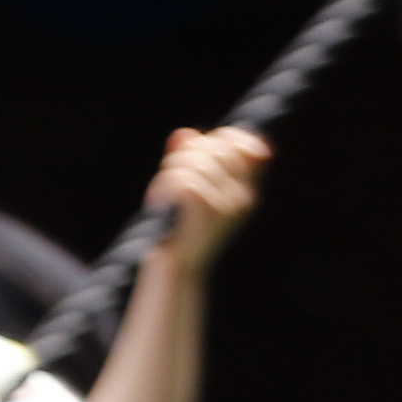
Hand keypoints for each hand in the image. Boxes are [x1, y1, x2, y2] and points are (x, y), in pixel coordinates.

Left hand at [149, 125, 269, 270]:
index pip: (245, 147)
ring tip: (160, 193)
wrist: (175, 268)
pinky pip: (185, 182)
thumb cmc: (178, 228)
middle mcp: (243, 196)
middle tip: (167, 176)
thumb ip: (187, 158)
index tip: (198, 144)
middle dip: (183, 155)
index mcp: (245, 190)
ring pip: (195, 163)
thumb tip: (183, 134)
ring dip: (168, 173)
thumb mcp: (185, 189)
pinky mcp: (210, 213)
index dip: (223, 137)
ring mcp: (229, 205)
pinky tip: (156, 200)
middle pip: (215, 148)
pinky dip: (164, 186)